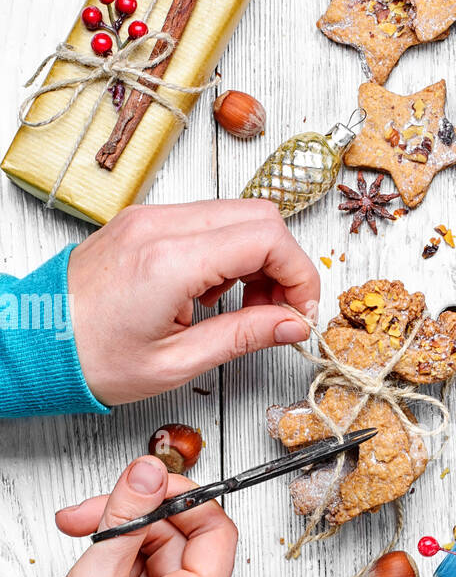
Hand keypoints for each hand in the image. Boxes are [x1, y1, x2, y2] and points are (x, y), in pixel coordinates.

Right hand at [0, 456, 237, 576]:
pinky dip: (126, 571)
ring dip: (125, 546)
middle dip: (137, 522)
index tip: (145, 483)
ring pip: (165, 563)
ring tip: (82, 554)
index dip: (181, 499)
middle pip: (186, 545)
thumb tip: (150, 471)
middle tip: (86, 517)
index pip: (216, 533)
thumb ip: (126, 519)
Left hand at [68, 199, 318, 405]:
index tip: (300, 314)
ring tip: (245, 308)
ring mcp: (151, 217)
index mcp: (171, 260)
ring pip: (237, 214)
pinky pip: (207, 221)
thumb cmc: (92, 357)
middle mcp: (161, 225)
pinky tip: (215, 294)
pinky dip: (228, 252)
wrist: (34, 341)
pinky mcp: (144, 221)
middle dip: (284, 264)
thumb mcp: (177, 362)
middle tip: (279, 313)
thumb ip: (244, 336)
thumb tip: (294, 324)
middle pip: (261, 215)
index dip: (300, 275)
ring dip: (258, 258)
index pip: (268, 237)